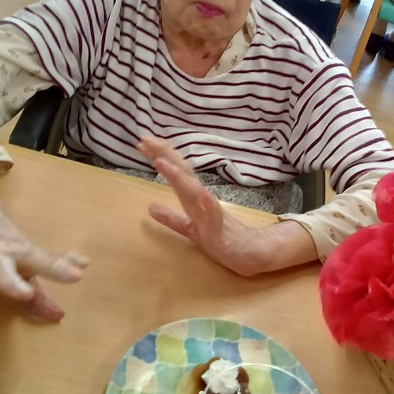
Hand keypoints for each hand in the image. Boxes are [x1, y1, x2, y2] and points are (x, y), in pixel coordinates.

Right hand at [0, 151, 87, 319]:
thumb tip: (83, 269)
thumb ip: (51, 265)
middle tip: (25, 294)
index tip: (78, 275)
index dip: (58, 269)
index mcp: (18, 252)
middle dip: (12, 284)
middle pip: (3, 271)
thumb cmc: (1, 235)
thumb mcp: (25, 249)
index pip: (42, 261)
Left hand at [137, 138, 316, 275]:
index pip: (176, 172)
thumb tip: (150, 208)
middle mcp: (202, 200)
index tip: (142, 142)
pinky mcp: (221, 230)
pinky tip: (202, 195)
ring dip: (178, 177)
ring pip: (193, 192)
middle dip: (164, 155)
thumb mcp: (190, 229)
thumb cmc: (222, 237)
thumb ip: (171, 218)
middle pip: (182, 173)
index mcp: (194, 198)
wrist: (250, 253)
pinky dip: (208, 204)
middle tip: (146, 139)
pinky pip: (215, 216)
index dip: (160, 156)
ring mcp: (211, 213)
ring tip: (161, 162)